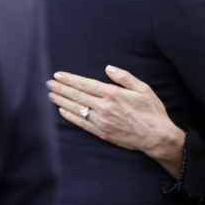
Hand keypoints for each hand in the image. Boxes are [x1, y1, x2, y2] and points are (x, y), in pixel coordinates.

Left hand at [47, 66, 185, 176]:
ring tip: (50, 94)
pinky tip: (61, 111)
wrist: (155, 136)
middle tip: (48, 83)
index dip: (69, 79)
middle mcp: (104, 107)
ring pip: (76, 109)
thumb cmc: (151, 111)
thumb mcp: (142, 88)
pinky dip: (70, 116)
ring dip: (61, 101)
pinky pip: (81, 123)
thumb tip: (108, 68)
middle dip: (61, 88)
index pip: (85, 84)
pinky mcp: (101, 133)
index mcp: (113, 94)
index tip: (58, 75)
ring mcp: (101, 121)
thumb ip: (124, 77)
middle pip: (77, 96)